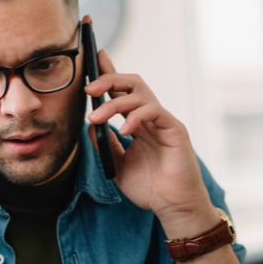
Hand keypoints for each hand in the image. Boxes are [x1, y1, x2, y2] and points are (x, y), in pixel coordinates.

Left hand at [84, 46, 215, 235]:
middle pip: (131, 84)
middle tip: (87, 89)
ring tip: (97, 118)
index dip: (109, 72)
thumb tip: (89, 124)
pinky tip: (124, 131)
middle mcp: (150, 118)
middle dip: (108, 79)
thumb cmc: (149, 188)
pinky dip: (136, 117)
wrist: (172, 207)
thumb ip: (105, 144)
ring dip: (114, 103)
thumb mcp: (117, 165)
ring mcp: (163, 121)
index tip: (94, 56)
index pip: (121, 91)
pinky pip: (154, 111)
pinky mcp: (174, 129)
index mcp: (136, 123)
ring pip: (139, 95)